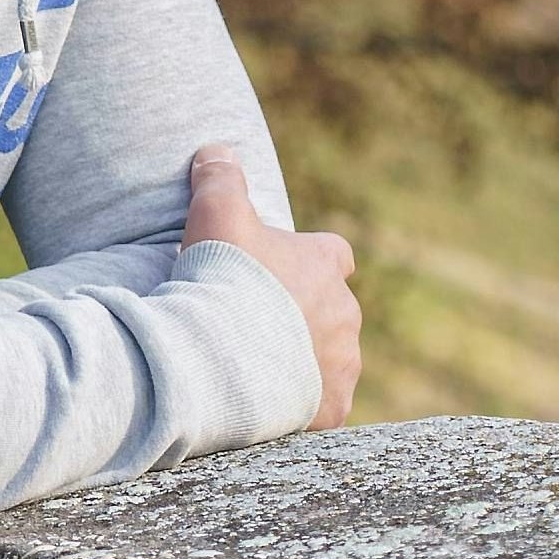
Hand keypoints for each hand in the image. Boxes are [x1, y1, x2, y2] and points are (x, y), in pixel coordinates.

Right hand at [182, 144, 361, 430]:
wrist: (219, 354)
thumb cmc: (221, 280)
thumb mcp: (214, 215)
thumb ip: (217, 179)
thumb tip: (215, 149)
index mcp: (324, 266)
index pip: (333, 255)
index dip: (309, 262)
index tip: (281, 271)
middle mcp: (344, 313)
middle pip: (332, 311)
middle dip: (303, 317)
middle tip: (258, 325)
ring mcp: (340, 363)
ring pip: (331, 360)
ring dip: (305, 362)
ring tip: (261, 369)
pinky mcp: (330, 407)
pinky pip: (324, 406)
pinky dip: (303, 407)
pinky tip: (273, 408)